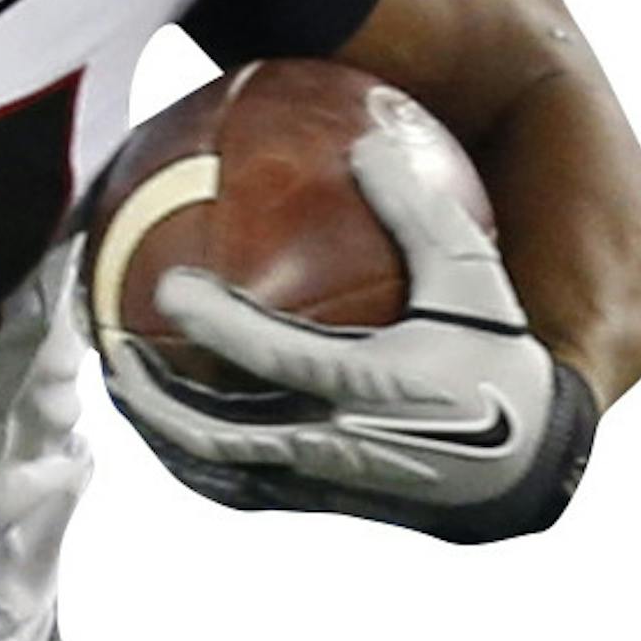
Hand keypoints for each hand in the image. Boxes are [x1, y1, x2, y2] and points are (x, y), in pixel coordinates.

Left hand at [100, 86, 597, 541]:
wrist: (528, 466)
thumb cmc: (499, 358)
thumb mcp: (469, 274)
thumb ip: (417, 208)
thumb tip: (363, 138)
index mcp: (370, 384)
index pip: (271, 357)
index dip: (212, 323)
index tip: (164, 284)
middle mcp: (336, 443)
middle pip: (216, 433)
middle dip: (156, 396)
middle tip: (113, 347)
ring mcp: (323, 482)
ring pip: (218, 469)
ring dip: (163, 434)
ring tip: (126, 389)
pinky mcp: (320, 503)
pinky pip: (239, 486)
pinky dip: (195, 459)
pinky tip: (169, 427)